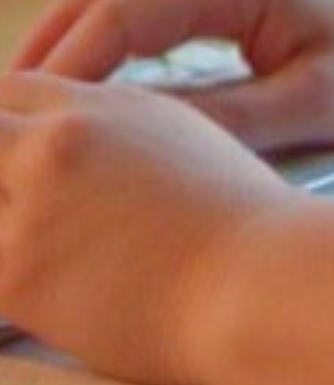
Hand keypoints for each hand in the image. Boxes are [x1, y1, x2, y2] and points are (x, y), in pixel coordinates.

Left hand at [0, 74, 294, 384]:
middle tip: (13, 206)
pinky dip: (4, 280)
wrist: (257, 279)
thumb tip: (76, 156)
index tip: (4, 158)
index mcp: (105, 105)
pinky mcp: (19, 273)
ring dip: (1, 226)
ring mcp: (35, 202)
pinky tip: (35, 293)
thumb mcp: (184, 142)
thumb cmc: (240, 226)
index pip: (11, 90)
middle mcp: (63, 140)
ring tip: (34, 254)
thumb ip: (117, 134)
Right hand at [9, 0, 333, 154]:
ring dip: (66, 43)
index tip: (26, 129)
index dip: (63, 75)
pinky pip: (145, 4)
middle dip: (43, 52)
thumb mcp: (309, 106)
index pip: (116, 18)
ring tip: (27, 111)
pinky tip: (83, 95)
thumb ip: (218, 120)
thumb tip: (128, 141)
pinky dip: (103, 42)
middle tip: (6, 119)